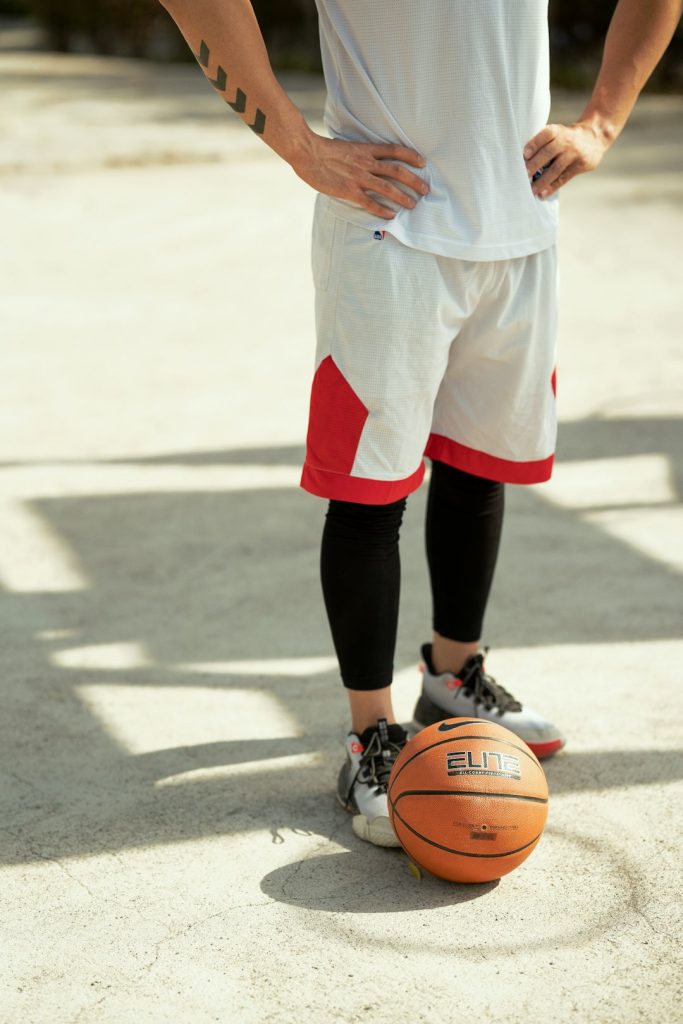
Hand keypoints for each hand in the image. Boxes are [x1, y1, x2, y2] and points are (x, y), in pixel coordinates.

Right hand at [292, 132, 428, 217]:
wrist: (306, 153)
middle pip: (396, 170)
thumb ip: (359, 154)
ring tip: (413, 204)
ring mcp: (358, 177)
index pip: (394, 150)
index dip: (410, 155)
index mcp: (365, 150)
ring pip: (387, 188)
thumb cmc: (323, 150)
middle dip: (414, 180)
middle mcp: (365, 163)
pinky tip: (391, 216)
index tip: (422, 162)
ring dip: (403, 196)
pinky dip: (382, 210)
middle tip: (426, 189)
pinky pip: (370, 202)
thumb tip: (368, 161)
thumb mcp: (346, 147)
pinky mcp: (349, 191)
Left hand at [523, 119, 614, 198]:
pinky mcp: (580, 166)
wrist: (594, 137)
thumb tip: (523, 160)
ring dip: (541, 181)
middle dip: (534, 165)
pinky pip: (563, 178)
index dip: (534, 144)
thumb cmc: (567, 137)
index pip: (546, 134)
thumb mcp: (558, 132)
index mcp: (559, 130)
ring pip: (555, 169)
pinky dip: (551, 187)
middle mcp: (567, 141)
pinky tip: (542, 194)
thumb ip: (544, 142)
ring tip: (530, 190)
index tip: (524, 155)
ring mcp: (575, 154)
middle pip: (548, 153)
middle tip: (523, 176)